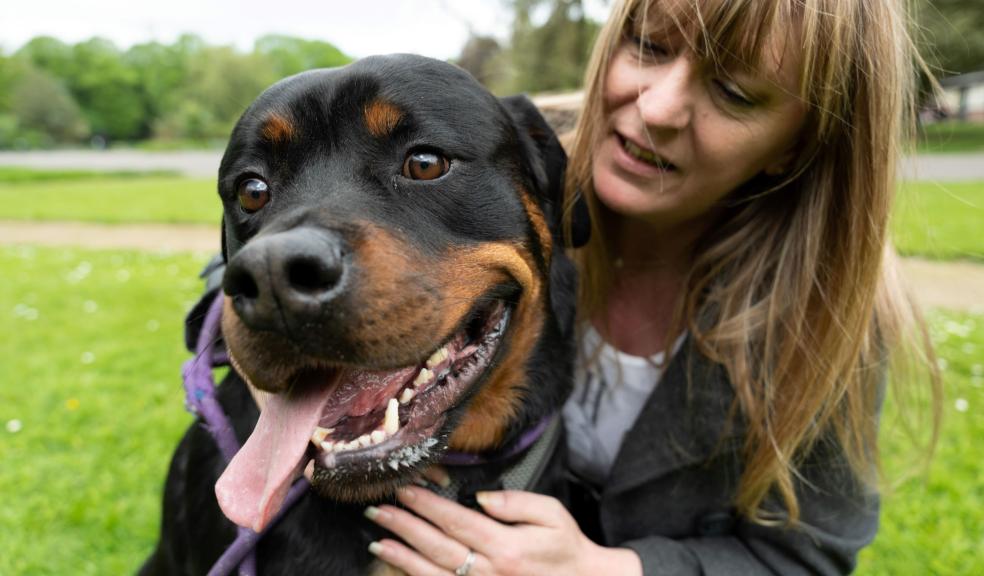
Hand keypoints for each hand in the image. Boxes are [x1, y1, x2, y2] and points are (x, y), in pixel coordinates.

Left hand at [364, 486, 641, 575]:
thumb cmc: (567, 548)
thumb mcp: (553, 515)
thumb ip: (517, 503)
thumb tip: (482, 497)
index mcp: (506, 547)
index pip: (456, 521)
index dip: (427, 506)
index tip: (405, 490)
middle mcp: (490, 572)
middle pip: (436, 547)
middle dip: (404, 526)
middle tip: (379, 509)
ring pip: (433, 573)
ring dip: (402, 556)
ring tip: (378, 539)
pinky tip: (400, 567)